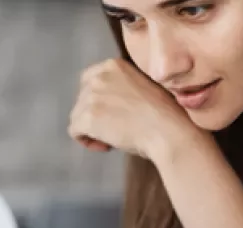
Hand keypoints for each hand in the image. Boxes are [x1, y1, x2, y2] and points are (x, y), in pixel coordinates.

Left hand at [68, 58, 198, 159]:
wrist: (168, 130)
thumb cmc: (164, 114)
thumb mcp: (144, 86)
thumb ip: (124, 87)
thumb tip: (112, 102)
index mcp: (113, 65)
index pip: (90, 80)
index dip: (98, 100)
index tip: (113, 114)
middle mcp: (99, 76)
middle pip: (82, 99)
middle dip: (95, 115)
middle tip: (115, 129)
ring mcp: (92, 96)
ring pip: (77, 116)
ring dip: (92, 130)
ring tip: (113, 139)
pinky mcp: (88, 117)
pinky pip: (75, 131)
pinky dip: (87, 141)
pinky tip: (106, 146)